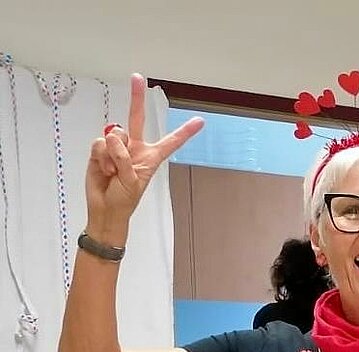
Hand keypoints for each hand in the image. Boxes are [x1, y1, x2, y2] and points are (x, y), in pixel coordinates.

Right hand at [84, 75, 202, 241]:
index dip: (185, 132)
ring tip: (113, 172)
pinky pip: (99, 142)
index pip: (170, 142)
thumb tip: (113, 137)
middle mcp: (135, 148)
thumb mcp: (132, 182)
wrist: (104, 208)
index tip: (200, 121)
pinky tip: (103, 168)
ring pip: (114, 135)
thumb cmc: (124, 199)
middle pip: (137, 118)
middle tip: (137, 77)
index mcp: (151, 157)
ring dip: (112, 156)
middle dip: (136, 97)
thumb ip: (125, 159)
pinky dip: (100, 156)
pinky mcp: (100, 148)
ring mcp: (117, 147)